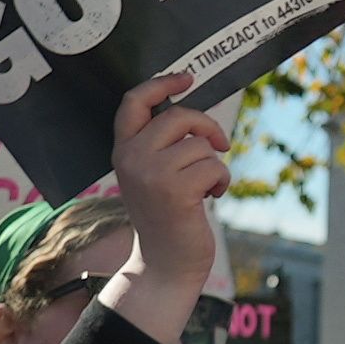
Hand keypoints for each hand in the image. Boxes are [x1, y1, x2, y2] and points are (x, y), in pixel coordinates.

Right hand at [105, 71, 228, 293]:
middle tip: (219, 145)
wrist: (164, 265)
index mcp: (122, 150)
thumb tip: (195, 114)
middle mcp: (131, 157)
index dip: (161, 84)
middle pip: (179, 117)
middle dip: (207, 128)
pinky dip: (222, 180)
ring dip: (214, 165)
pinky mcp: (175, 190)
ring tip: (206, 188)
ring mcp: (150, 173)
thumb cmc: (167, 216)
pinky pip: (214, 166)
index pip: (134, 102)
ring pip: (201, 145)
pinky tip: (212, 198)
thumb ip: (163, 144)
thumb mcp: (154, 175)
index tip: (188, 78)